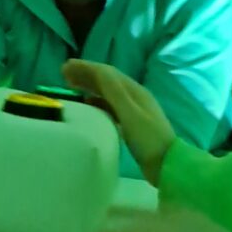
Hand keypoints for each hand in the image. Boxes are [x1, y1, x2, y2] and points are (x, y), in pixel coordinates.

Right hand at [64, 60, 175, 186]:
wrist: (167, 164)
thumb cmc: (148, 139)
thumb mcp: (129, 113)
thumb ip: (114, 92)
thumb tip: (97, 70)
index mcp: (134, 91)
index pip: (107, 73)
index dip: (86, 67)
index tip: (65, 67)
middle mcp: (134, 97)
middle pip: (107, 80)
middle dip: (86, 75)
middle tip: (64, 74)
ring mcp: (134, 110)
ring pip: (108, 93)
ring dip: (90, 87)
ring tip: (72, 87)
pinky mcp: (132, 124)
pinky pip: (110, 106)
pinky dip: (97, 102)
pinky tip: (89, 106)